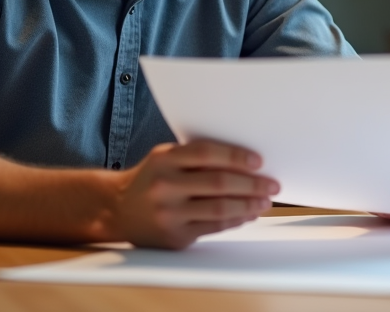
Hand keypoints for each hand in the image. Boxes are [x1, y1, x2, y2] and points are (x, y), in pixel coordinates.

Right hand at [107, 141, 278, 248]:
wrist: (117, 209)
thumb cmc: (152, 178)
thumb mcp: (166, 158)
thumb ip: (197, 157)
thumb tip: (245, 161)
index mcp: (164, 160)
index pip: (207, 154)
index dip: (236, 156)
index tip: (259, 161)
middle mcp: (164, 186)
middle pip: (218, 183)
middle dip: (252, 184)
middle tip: (272, 184)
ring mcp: (168, 214)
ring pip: (219, 209)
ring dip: (249, 205)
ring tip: (265, 202)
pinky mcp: (174, 236)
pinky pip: (213, 228)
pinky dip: (235, 220)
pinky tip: (247, 214)